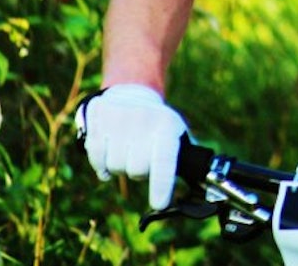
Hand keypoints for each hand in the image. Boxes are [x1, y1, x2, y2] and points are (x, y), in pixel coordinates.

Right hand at [75, 85, 187, 209]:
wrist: (133, 94)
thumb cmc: (159, 125)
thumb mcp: (177, 134)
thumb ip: (187, 159)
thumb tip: (202, 183)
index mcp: (166, 126)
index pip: (164, 160)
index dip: (161, 185)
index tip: (160, 204)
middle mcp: (143, 120)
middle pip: (136, 169)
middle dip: (140, 173)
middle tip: (143, 161)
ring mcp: (118, 118)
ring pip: (114, 166)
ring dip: (120, 167)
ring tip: (128, 151)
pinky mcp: (99, 118)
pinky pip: (95, 157)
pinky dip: (101, 164)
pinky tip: (110, 153)